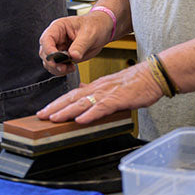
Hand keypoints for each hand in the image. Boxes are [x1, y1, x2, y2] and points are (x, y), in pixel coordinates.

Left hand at [36, 61, 162, 123]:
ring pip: (83, 102)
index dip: (58, 103)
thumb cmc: (136, 81)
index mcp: (96, 86)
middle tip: (41, 115)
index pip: (72, 94)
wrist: (153, 74)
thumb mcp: (112, 83)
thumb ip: (97, 87)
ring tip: (54, 118)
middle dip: (55, 107)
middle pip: (72, 98)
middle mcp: (98, 88)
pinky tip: (80, 120)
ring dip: (67, 111)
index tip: (46, 110)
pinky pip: (102, 107)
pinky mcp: (118, 99)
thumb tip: (83, 88)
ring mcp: (107, 93)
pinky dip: (90, 114)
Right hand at [38, 12, 112, 75]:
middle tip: (63, 67)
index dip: (48, 50)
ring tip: (70, 68)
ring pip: (48, 62)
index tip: (56, 59)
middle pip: (44, 52)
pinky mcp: (64, 57)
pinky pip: (57, 66)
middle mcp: (56, 38)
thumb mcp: (89, 34)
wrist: (102, 30)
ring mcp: (59, 48)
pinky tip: (71, 68)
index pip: (46, 39)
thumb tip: (73, 56)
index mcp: (59, 27)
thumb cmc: (95, 25)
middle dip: (52, 62)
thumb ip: (80, 45)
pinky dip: (62, 71)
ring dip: (56, 68)